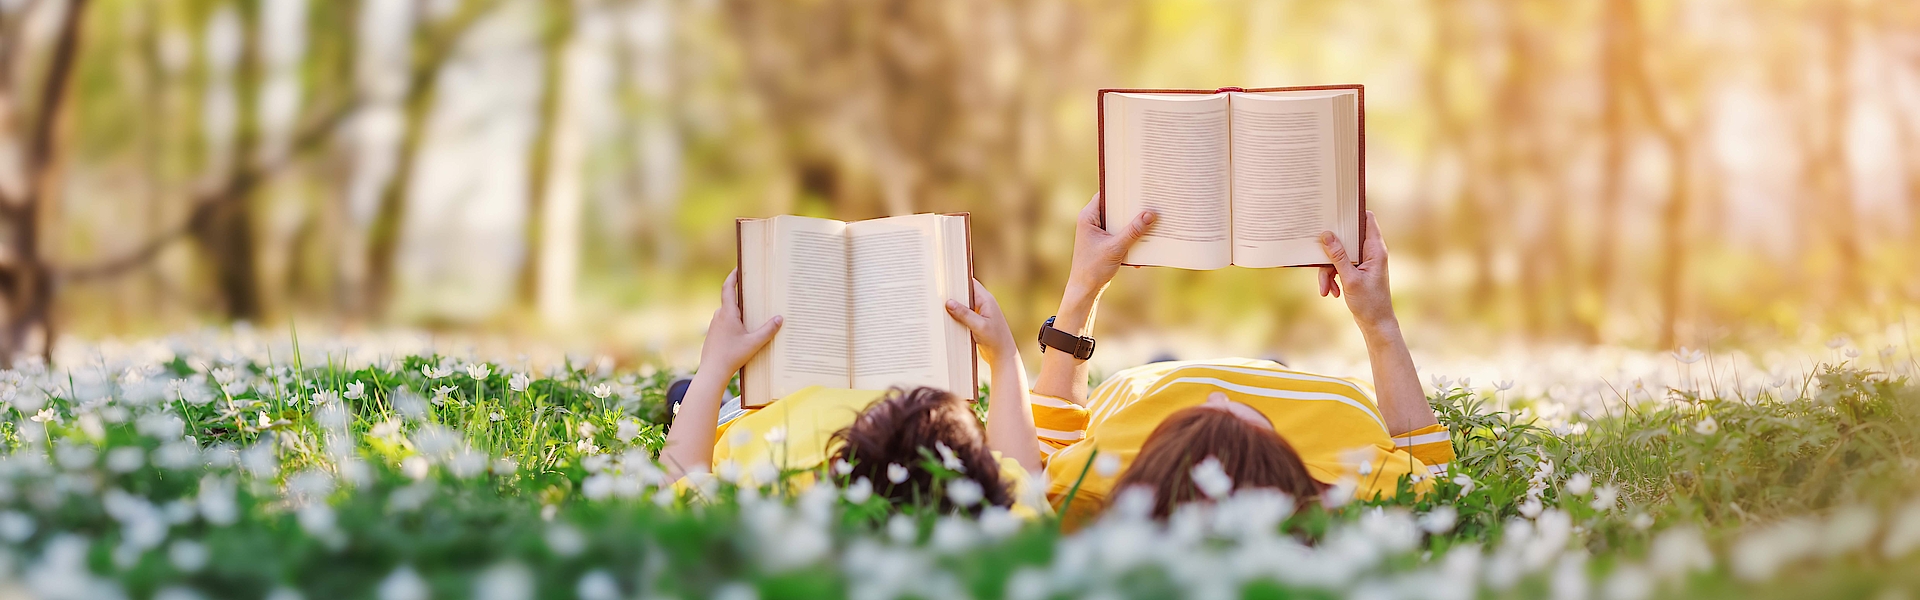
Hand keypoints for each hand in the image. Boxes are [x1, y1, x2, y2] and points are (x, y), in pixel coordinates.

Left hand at [697, 269, 781, 376]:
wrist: (712, 371)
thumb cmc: (732, 356)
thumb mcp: (754, 343)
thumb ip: (768, 330)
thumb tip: (780, 318)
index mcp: (728, 313)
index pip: (728, 288)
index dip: (733, 276)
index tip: (738, 268)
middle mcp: (719, 316)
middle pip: (730, 300)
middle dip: (740, 295)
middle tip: (752, 290)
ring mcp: (714, 326)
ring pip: (727, 313)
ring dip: (737, 311)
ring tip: (751, 313)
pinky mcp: (713, 335)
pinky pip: (724, 323)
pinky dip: (733, 322)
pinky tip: (742, 332)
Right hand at [945, 280, 1019, 366]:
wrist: (1003, 356)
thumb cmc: (996, 339)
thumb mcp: (979, 326)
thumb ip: (964, 314)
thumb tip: (949, 302)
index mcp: (986, 300)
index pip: (970, 283)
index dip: (958, 280)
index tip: (944, 280)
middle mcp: (982, 304)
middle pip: (964, 294)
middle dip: (952, 294)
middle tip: (936, 293)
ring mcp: (979, 313)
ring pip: (962, 305)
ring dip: (952, 307)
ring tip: (937, 306)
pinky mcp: (975, 323)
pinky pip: (962, 315)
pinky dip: (955, 316)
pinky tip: (944, 319)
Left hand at [1066, 193, 1155, 297]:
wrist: (1085, 289)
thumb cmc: (1094, 268)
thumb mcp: (1115, 248)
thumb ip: (1133, 231)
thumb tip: (1150, 214)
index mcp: (1088, 217)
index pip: (1106, 194)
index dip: (1122, 190)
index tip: (1139, 187)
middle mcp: (1092, 221)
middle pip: (1116, 208)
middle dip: (1133, 208)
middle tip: (1151, 203)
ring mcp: (1099, 232)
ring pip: (1120, 221)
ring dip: (1134, 224)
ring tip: (1152, 222)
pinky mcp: (1106, 242)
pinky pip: (1122, 233)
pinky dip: (1132, 237)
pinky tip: (1145, 244)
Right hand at [1318, 211, 1396, 329]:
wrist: (1376, 324)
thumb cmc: (1369, 302)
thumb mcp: (1349, 278)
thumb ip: (1338, 256)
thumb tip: (1327, 234)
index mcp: (1375, 249)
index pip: (1366, 219)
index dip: (1352, 213)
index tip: (1335, 212)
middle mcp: (1371, 252)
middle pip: (1346, 239)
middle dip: (1330, 252)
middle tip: (1318, 257)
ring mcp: (1363, 261)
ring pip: (1339, 255)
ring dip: (1329, 271)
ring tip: (1326, 289)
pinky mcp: (1357, 271)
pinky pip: (1339, 266)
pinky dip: (1333, 278)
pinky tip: (1332, 292)